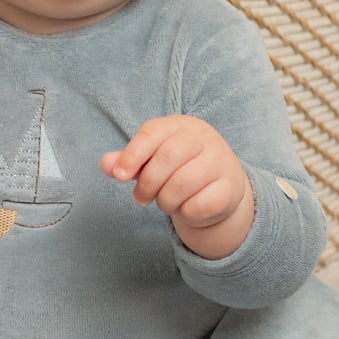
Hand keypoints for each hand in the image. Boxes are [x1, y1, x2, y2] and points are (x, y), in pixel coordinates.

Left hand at [101, 115, 249, 234]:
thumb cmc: (179, 169)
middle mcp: (204, 138)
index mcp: (181, 125)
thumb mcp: (152, 160)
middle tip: (140, 198)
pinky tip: (186, 208)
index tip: (119, 176)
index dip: (131, 155)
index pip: (152, 132)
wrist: (221, 187)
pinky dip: (185, 213)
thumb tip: (106, 164)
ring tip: (164, 202)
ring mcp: (221, 161)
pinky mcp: (231, 187)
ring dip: (165, 201)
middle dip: (147, 183)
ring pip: (182, 184)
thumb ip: (128, 161)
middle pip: (166, 158)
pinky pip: (199, 205)